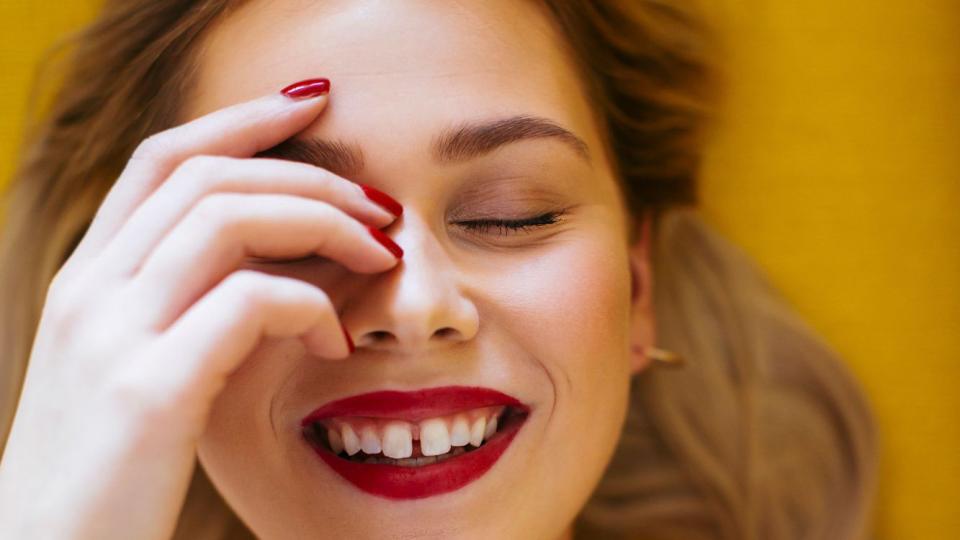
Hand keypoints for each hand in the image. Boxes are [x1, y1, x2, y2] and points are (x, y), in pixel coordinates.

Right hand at [0, 80, 402, 538]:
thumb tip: (289, 266)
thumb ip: (188, 309)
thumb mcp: (140, 370)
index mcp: (88, 280)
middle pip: (207, 175)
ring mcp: (111, 335)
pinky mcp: (146, 391)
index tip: (313, 105)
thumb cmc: (110, 471)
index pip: (163, 159)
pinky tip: (335, 341)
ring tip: (381, 258)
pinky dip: (310, 306)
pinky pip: (247, 302)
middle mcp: (90, 291)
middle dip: (308, 174)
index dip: (240, 119)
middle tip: (380, 207)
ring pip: (228, 217)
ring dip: (324, 224)